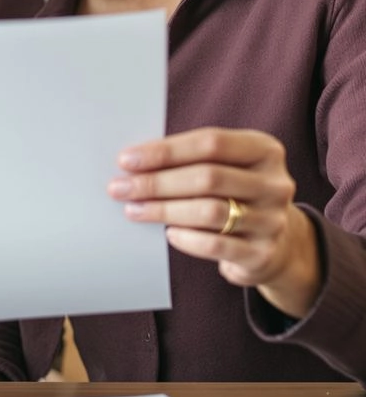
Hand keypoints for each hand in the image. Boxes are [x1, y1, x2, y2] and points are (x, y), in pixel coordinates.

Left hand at [108, 127, 321, 318]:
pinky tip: (168, 233)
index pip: (211, 143)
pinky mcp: (262, 254)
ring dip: (164, 210)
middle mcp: (274, 183)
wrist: (275, 243)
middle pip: (208, 177)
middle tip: (120, 188)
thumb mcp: (224, 166)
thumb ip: (189, 159)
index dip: (165, 151)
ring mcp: (273, 220)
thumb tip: (133, 162)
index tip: (127, 159)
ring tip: (133, 209)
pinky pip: (216, 245)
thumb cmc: (233, 193)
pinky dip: (186, 238)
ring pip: (209, 211)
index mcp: (264, 150)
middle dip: (156, 182)